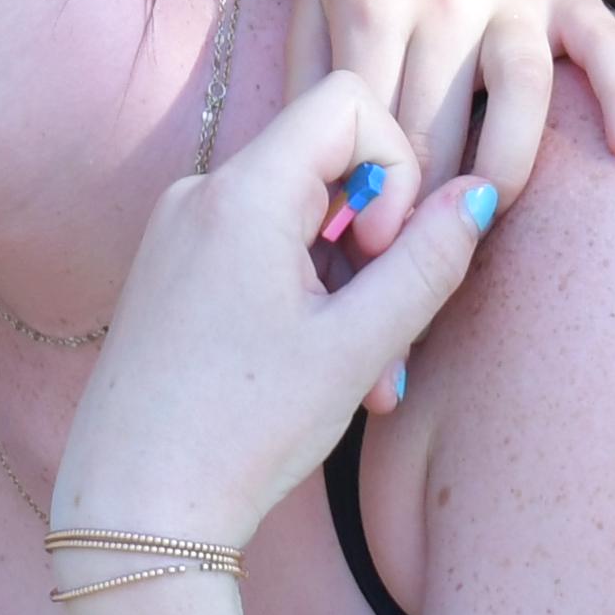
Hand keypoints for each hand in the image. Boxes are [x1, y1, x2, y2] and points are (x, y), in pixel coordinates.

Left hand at [51, 73, 496, 557]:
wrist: (135, 511)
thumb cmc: (243, 431)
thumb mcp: (356, 346)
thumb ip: (429, 262)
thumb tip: (479, 193)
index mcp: (241, 193)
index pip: (348, 103)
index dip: (395, 167)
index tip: (386, 254)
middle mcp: (199, 193)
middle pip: (326, 162)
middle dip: (377, 240)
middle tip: (390, 333)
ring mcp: (177, 232)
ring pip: (297, 215)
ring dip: (346, 281)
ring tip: (362, 377)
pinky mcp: (169, 271)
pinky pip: (258, 247)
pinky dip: (303, 293)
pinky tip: (316, 371)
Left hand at [290, 0, 614, 250]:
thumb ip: (306, 85)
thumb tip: (310, 184)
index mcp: (373, 6)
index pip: (371, 124)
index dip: (371, 195)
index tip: (368, 249)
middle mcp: (444, 0)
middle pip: (439, 123)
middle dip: (428, 202)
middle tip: (421, 258)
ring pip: (519, 93)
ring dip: (507, 166)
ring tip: (490, 216)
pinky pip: (605, 44)